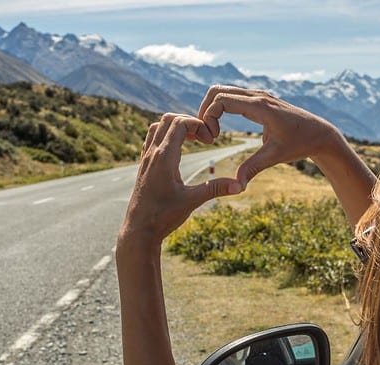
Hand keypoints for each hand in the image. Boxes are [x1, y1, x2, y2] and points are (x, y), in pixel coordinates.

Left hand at [120, 114, 242, 243]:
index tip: (210, 140)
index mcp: (164, 157)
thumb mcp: (192, 201)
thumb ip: (215, 189)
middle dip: (189, 122)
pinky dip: (166, 136)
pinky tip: (178, 150)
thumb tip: (240, 185)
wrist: (139, 230)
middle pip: (167, 119)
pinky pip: (152, 139)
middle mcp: (152, 154)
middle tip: (204, 138)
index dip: (198, 124)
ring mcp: (146, 159)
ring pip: (157, 127)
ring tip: (192, 141)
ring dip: (176, 127)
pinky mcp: (144, 166)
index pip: (179, 123)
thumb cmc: (163, 216)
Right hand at [198, 86, 340, 188]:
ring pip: (223, 91)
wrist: (319, 134)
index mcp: (260, 107)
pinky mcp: (259, 99)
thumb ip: (253, 168)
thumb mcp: (275, 156)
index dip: (209, 118)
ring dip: (211, 109)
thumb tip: (236, 186)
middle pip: (217, 91)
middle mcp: (258, 96)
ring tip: (212, 132)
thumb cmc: (299, 144)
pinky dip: (220, 107)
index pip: (221, 100)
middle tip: (206, 134)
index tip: (212, 139)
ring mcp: (258, 95)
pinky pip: (232, 96)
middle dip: (205, 111)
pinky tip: (220, 127)